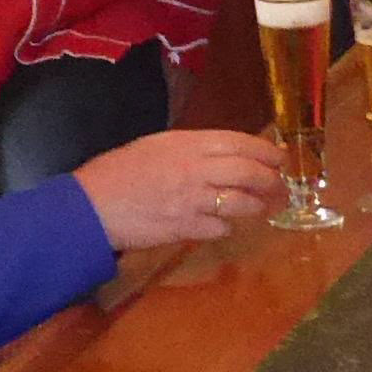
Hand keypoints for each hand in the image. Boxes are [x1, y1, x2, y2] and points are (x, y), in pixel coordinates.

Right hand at [75, 128, 293, 249]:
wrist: (92, 205)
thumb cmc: (118, 171)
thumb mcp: (156, 145)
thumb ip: (190, 148)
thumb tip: (223, 155)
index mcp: (187, 143)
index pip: (241, 143)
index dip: (266, 151)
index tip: (280, 158)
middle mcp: (196, 169)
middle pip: (250, 173)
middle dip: (272, 181)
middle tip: (280, 187)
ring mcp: (193, 201)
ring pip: (242, 203)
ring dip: (257, 206)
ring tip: (262, 208)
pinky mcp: (187, 228)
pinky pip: (221, 228)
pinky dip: (226, 227)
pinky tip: (223, 224)